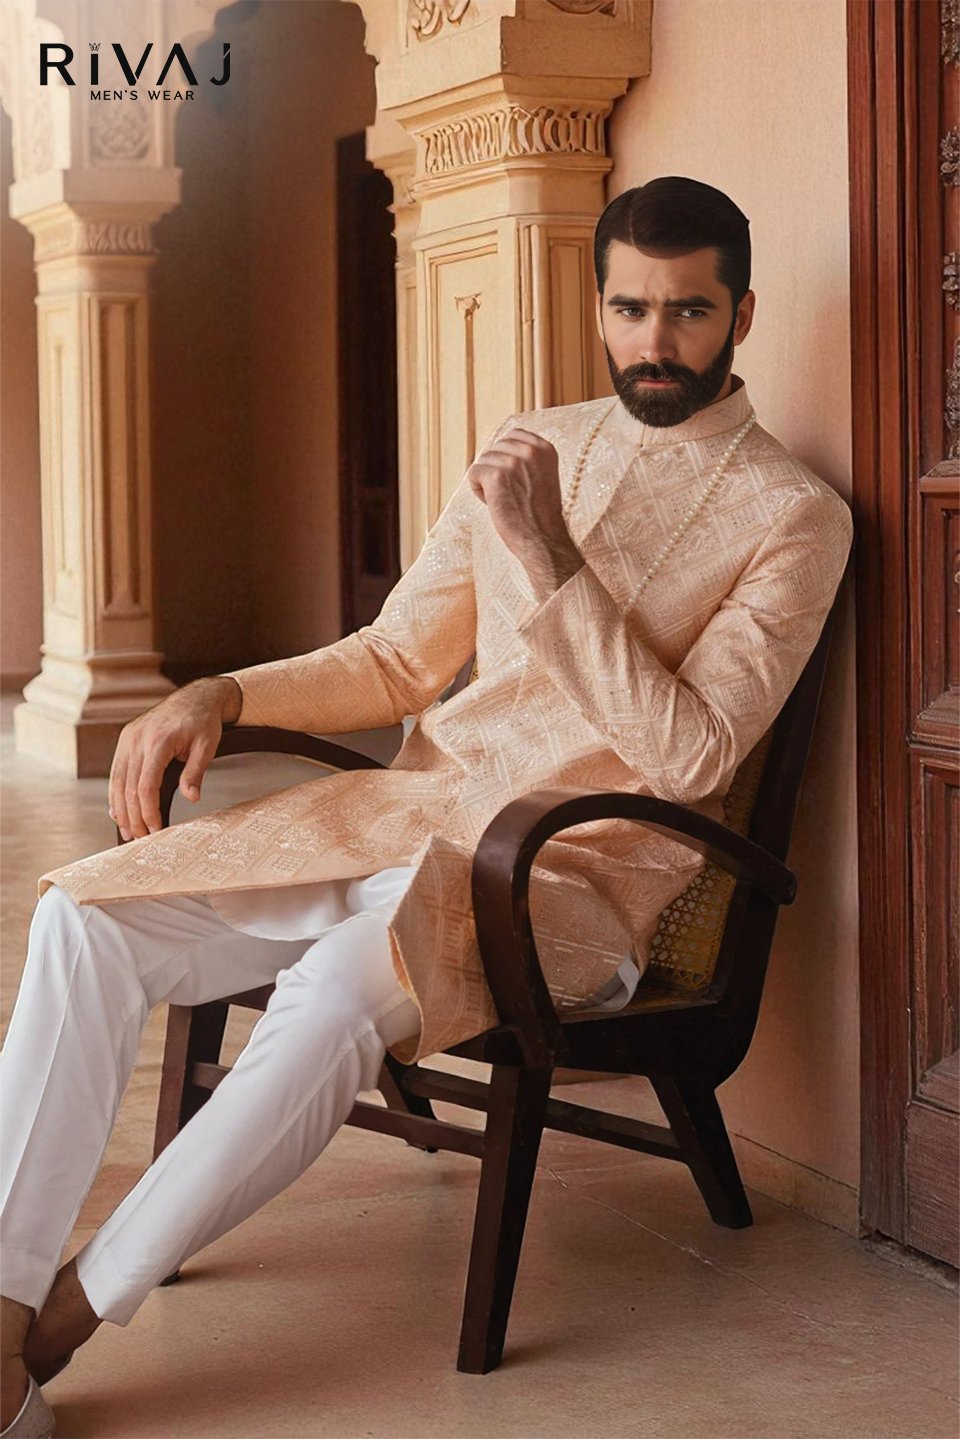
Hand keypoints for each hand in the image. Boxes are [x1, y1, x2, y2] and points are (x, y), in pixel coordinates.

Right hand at [108, 676, 240, 840]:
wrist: (196, 697)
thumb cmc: (204, 722)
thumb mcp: (207, 746)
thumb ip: (195, 772)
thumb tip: (192, 798)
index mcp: (158, 741)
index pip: (146, 785)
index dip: (148, 811)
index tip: (156, 830)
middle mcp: (137, 739)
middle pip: (128, 787)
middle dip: (133, 816)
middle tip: (141, 838)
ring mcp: (128, 739)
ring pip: (116, 781)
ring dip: (120, 809)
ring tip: (128, 832)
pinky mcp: (126, 740)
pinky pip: (116, 771)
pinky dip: (115, 794)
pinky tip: (118, 812)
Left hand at [467, 426, 582, 598]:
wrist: (543, 540)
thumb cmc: (539, 513)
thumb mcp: (541, 475)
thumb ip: (526, 457)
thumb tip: (498, 446)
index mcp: (545, 448)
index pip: (512, 435)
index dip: (506, 457)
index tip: (517, 479)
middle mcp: (530, 450)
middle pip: (495, 448)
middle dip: (496, 470)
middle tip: (513, 493)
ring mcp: (513, 462)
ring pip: (483, 462)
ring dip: (487, 482)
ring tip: (506, 500)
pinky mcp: (495, 476)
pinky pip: (473, 474)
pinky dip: (478, 491)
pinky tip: (495, 503)